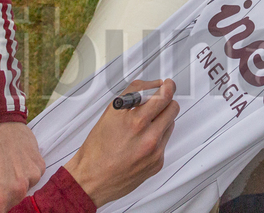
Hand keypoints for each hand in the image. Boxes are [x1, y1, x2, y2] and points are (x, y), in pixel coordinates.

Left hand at [0, 122, 44, 212]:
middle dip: (4, 200)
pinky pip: (33, 178)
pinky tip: (17, 160)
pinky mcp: (40, 167)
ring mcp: (31, 180)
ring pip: (24, 192)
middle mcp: (16, 193)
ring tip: (7, 168)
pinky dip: (26, 172)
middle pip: (13, 207)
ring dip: (16, 185)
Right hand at [63, 79, 178, 204]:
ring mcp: (154, 151)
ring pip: (170, 123)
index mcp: (134, 121)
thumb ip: (134, 95)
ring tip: (144, 125)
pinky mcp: (157, 163)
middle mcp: (147, 136)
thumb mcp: (110, 113)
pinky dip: (156, 138)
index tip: (167, 84)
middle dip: (166, 101)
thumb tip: (154, 85)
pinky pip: (165, 142)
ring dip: (162, 119)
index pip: (162, 96)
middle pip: (172, 108)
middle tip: (159, 100)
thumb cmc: (97, 148)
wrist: (91, 180)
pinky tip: (141, 142)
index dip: (167, 87)